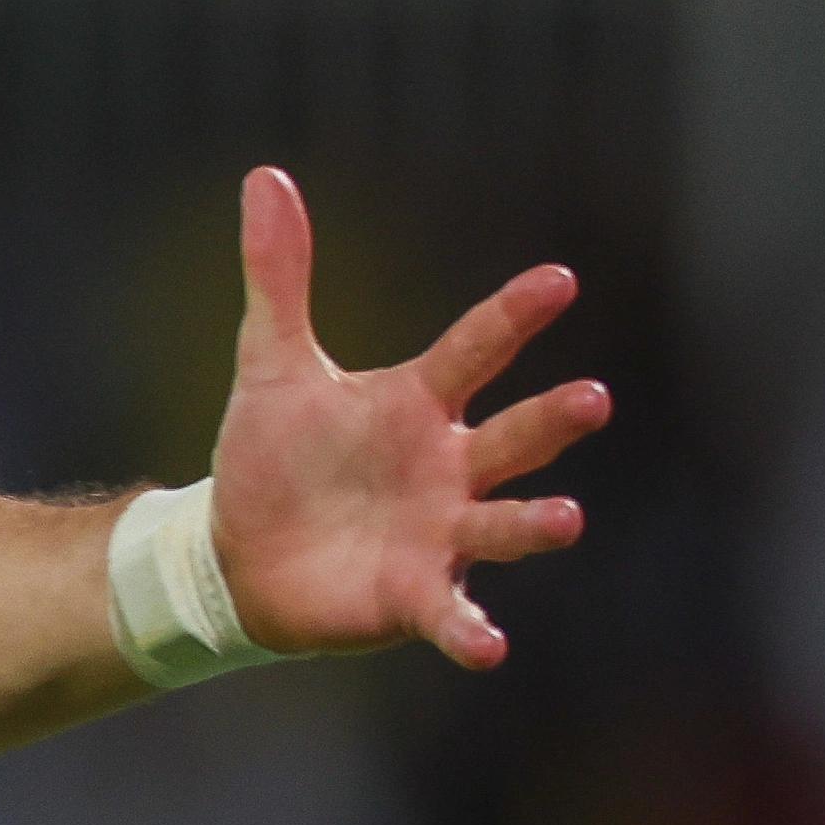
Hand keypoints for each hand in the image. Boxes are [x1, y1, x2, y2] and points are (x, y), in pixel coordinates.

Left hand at [206, 168, 606, 669]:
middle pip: (512, 437)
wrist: (235, 551)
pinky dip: (469, 630)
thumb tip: (264, 177)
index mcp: (418, 404)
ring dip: (534, 525)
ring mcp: (438, 534)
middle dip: (551, 421)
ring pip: (503, 525)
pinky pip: (451, 614)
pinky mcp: (411, 596)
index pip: (475, 350)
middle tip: (590, 399)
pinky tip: (486, 647)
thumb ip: (279, 277)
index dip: (513, 317)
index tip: (558, 280)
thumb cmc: (272, 456)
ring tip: (567, 519)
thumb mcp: (271, 363)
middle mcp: (447, 467)